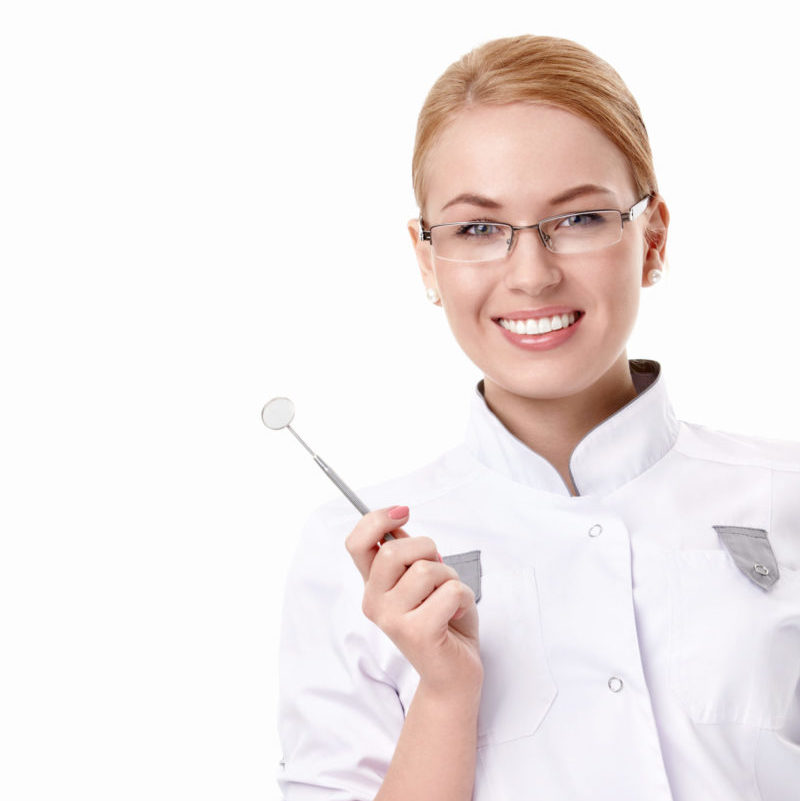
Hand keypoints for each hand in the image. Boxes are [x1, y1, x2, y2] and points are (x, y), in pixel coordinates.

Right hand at [345, 506, 481, 694]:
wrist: (454, 675)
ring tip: (449, 598)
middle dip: (426, 549)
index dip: (377, 520)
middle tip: (438, 570)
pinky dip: (463, 597)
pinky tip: (457, 615)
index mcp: (373, 586)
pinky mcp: (416, 633)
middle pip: (392, 551)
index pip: (356, 543)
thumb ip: (407, 555)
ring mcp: (392, 620)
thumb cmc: (443, 621)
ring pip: (425, 570)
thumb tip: (396, 524)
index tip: (403, 513)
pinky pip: (449, 591)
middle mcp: (374, 603)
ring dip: (449, 577)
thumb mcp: (422, 580)